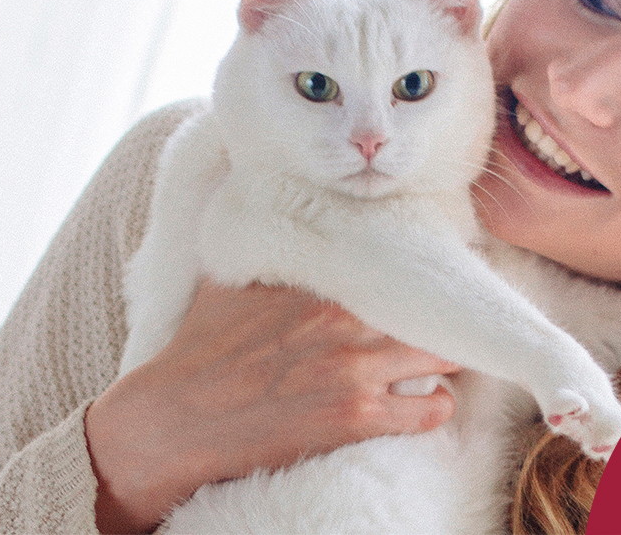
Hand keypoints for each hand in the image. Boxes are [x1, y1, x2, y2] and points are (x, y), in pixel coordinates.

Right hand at [85, 281, 461, 532]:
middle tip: (437, 328)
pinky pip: (430, 410)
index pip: (402, 265)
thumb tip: (263, 202)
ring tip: (428, 369)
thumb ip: (265, 248)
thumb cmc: (199, 349)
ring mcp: (355, 369)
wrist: (177, 417)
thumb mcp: (229, 280)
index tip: (428, 282)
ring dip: (440, 364)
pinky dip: (431, 409)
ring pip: (443, 357)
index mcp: (320, 282)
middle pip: (431, 310)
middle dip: (437, 319)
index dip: (420, 276)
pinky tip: (418, 406)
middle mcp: (345, 319)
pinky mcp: (357, 418)